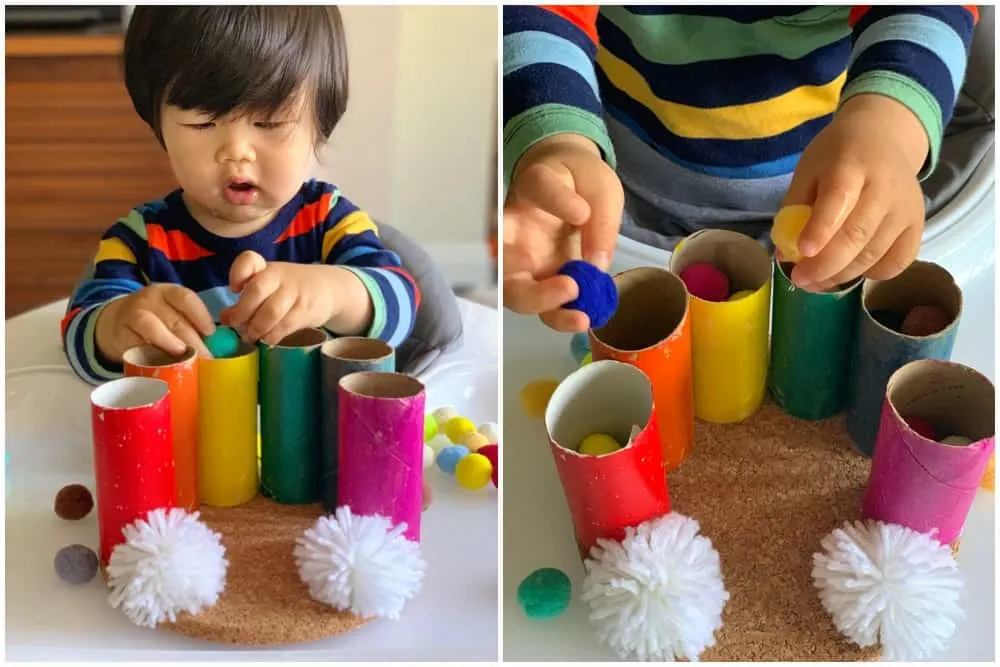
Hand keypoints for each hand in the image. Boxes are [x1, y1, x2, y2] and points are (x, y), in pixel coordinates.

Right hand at [95, 284, 214, 361]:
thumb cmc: (157, 321)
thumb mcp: (172, 314)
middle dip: (194, 342)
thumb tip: (217, 346)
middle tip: (207, 359)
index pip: (186, 298)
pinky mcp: (121, 333)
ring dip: (171, 344)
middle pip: (174, 319)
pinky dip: (151, 355)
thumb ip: (190, 325)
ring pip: (153, 328)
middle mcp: (150, 299)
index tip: (211, 333)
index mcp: (168, 292)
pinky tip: (163, 364)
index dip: (201, 316)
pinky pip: (137, 344)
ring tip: (185, 358)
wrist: (117, 323)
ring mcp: (133, 314)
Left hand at [221, 251, 340, 344]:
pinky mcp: (307, 310)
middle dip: (242, 312)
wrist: (329, 288)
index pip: (249, 260)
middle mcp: (280, 276)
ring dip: (256, 328)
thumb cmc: (290, 289)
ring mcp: (295, 292)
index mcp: (266, 268)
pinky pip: (285, 326)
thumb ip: (246, 300)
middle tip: (237, 326)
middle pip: (256, 290)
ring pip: (271, 312)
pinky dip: (272, 336)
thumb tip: (225, 318)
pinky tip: (268, 339)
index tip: (234, 289)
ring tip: (252, 337)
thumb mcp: (268, 287)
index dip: (237, 274)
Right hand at [503, 133, 623, 331]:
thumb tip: (596, 262)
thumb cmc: (583, 183)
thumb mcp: (603, 191)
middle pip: (501, 256)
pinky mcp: (538, 278)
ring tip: (581, 317)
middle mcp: (517, 226)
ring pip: (514, 290)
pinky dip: (560, 316)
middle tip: (570, 287)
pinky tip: (585, 318)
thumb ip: (601, 221)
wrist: (576, 190)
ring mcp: (523, 257)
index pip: (538, 185)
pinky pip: (540, 304)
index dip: (556, 199)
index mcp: (534, 187)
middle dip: (528, 282)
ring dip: (543, 306)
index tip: (582, 211)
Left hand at [782, 94, 927, 290]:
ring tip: (816, 282)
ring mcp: (905, 208)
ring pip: (874, 254)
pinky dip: (872, 274)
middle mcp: (884, 187)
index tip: (801, 251)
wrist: (882, 138)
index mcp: (851, 165)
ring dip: (841, 276)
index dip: (819, 229)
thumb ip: (794, 210)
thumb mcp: (808, 171)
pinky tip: (850, 271)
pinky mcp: (918, 225)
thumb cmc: (837, 157)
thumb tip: (785, 255)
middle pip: (856, 235)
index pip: (838, 200)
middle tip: (800, 279)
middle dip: (824, 265)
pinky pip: (898, 261)